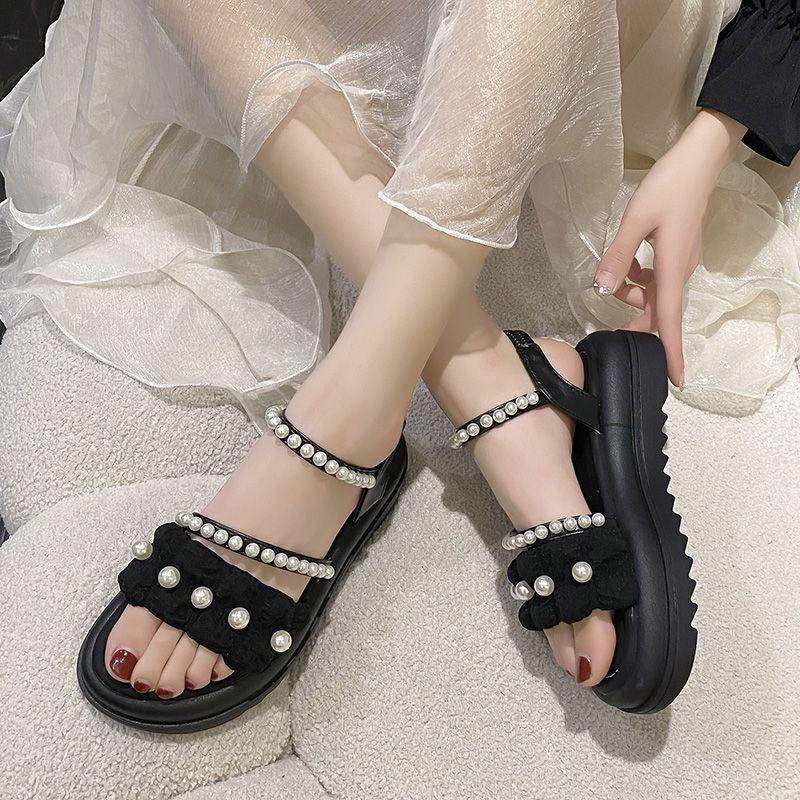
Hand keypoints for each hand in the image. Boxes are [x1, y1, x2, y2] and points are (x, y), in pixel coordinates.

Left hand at [593, 109, 745, 387]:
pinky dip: (636, 276)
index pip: (670, 321)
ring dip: (630, 292)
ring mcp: (678, 264)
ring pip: (652, 295)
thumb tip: (602, 288)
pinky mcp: (674, 254)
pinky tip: (624, 260)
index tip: (675, 381)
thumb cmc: (668, 188)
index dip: (671, 352)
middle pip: (657, 313)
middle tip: (610, 330)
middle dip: (636, 322)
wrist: (697, 161)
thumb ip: (617, 256)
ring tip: (613, 270)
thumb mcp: (635, 221)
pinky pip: (653, 278)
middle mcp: (679, 273)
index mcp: (673, 271)